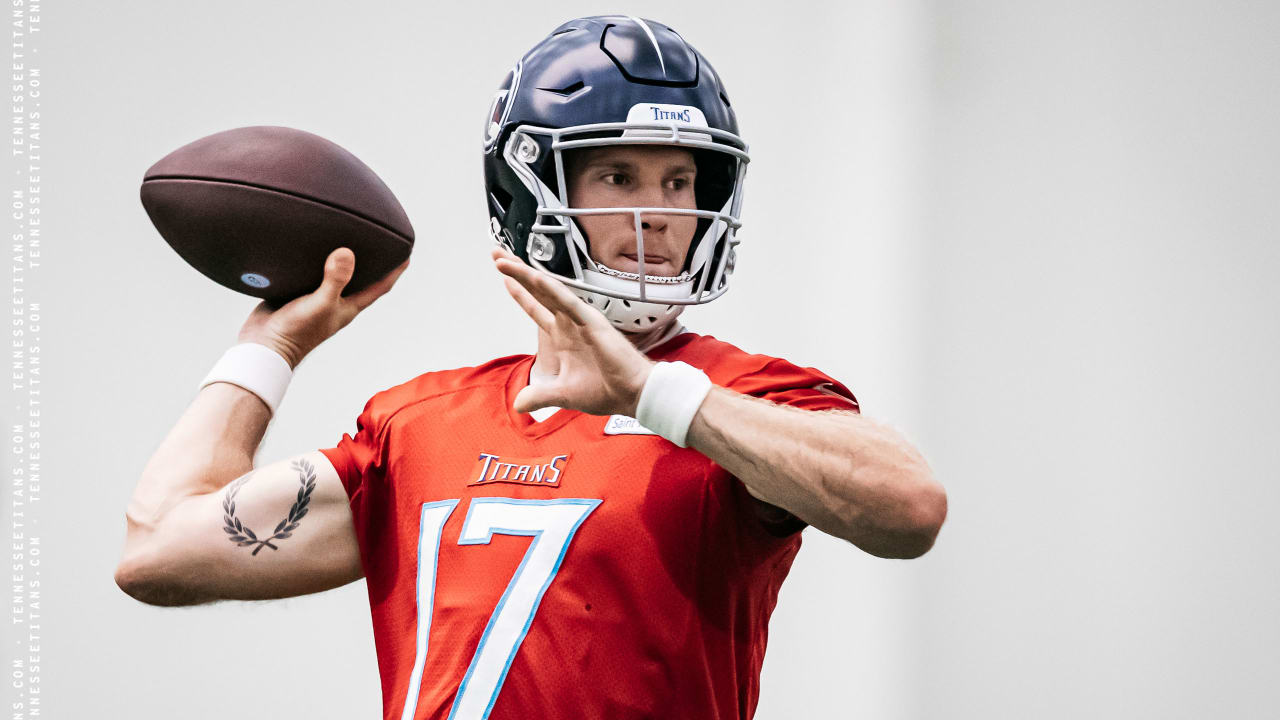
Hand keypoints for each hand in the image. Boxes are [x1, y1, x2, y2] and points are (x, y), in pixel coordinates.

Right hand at [238, 247, 408, 367]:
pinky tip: (309, 244)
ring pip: (332, 273)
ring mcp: (315, 297)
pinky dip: (312, 259)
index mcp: (348, 306)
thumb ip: (335, 280)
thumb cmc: (296, 332)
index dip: (394, 271)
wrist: (263, 346)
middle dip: (370, 261)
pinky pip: (308, 272)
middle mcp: (335, 301)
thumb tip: (347, 253)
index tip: (406, 253)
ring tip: (346, 235)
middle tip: (379, 238)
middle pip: (359, 278)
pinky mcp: (295, 292)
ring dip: (340, 258)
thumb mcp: (321, 303)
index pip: (379, 286)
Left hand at [492, 246, 652, 416]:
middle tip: (497, 254)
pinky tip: (533, 277)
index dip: (520, 293)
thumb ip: (539, 396)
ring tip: (503, 260)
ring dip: (525, 274)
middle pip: (538, 290)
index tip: (504, 277)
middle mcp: (570, 322)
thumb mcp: (562, 395)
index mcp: (564, 336)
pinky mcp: (592, 322)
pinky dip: (550, 289)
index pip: (537, 308)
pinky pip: (567, 301)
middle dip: (516, 272)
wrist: (631, 395)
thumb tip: (518, 404)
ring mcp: (580, 319)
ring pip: (548, 289)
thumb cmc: (606, 390)